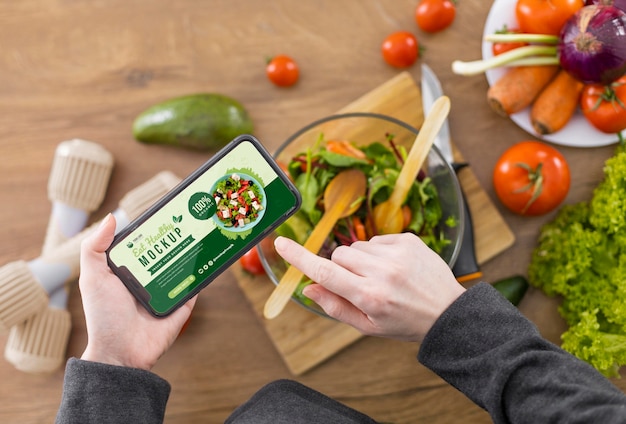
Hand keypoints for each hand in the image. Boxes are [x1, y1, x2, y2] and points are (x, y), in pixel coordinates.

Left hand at [79, 214, 195, 369]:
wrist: (122, 352)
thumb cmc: (104, 316)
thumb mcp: (94, 278)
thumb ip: (95, 248)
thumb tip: (111, 217)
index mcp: (130, 270)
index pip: (145, 244)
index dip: (155, 229)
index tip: (167, 212)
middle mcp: (149, 278)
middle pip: (167, 252)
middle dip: (179, 237)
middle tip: (192, 217)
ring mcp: (168, 291)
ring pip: (184, 266)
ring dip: (194, 252)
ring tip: (205, 232)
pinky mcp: (183, 305)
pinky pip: (195, 286)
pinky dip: (204, 273)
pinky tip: (212, 256)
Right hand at [274, 233, 464, 341]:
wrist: (447, 312)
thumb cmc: (404, 323)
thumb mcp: (367, 326)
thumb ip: (335, 307)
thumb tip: (308, 287)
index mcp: (369, 297)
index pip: (325, 272)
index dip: (300, 257)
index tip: (281, 242)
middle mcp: (383, 273)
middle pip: (339, 255)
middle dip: (341, 267)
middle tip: (360, 284)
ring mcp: (397, 253)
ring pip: (357, 246)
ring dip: (362, 260)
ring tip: (383, 277)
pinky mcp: (409, 240)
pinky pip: (377, 239)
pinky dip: (379, 252)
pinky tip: (395, 268)